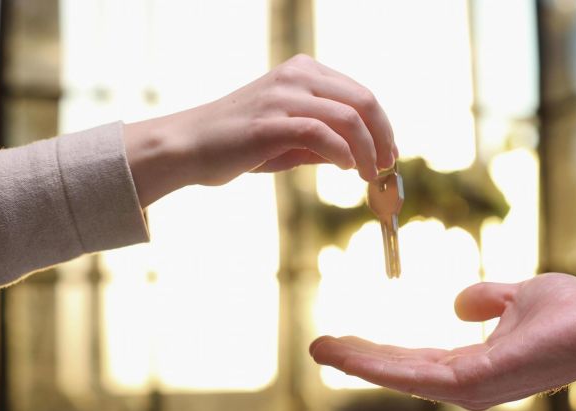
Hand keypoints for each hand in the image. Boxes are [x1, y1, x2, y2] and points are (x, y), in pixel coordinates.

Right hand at [125, 54, 396, 206]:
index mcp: (303, 71)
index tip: (388, 152)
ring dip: (368, 150)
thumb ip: (322, 139)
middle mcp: (296, 76)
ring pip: (349, 118)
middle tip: (387, 165)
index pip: (360, 94)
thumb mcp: (288, 136)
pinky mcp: (270, 122)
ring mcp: (283, 96)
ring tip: (369, 174)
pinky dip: (343, 154)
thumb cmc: (237, 143)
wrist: (187, 146)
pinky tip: (346, 169)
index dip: (383, 125)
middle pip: (363, 101)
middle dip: (383, 137)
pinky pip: (322, 134)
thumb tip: (360, 155)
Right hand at [309, 265, 575, 410]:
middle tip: (319, 348)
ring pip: (401, 377)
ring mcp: (471, 389)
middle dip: (359, 362)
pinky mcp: (475, 383)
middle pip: (401, 374)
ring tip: (322, 349)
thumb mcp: (517, 297)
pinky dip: (380, 365)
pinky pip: (416, 374)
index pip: (416, 363)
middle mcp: (468, 385)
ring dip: (359, 363)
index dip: (379, 354)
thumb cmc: (570, 312)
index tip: (345, 340)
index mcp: (474, 366)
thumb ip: (487, 299)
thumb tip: (458, 303)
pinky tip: (352, 351)